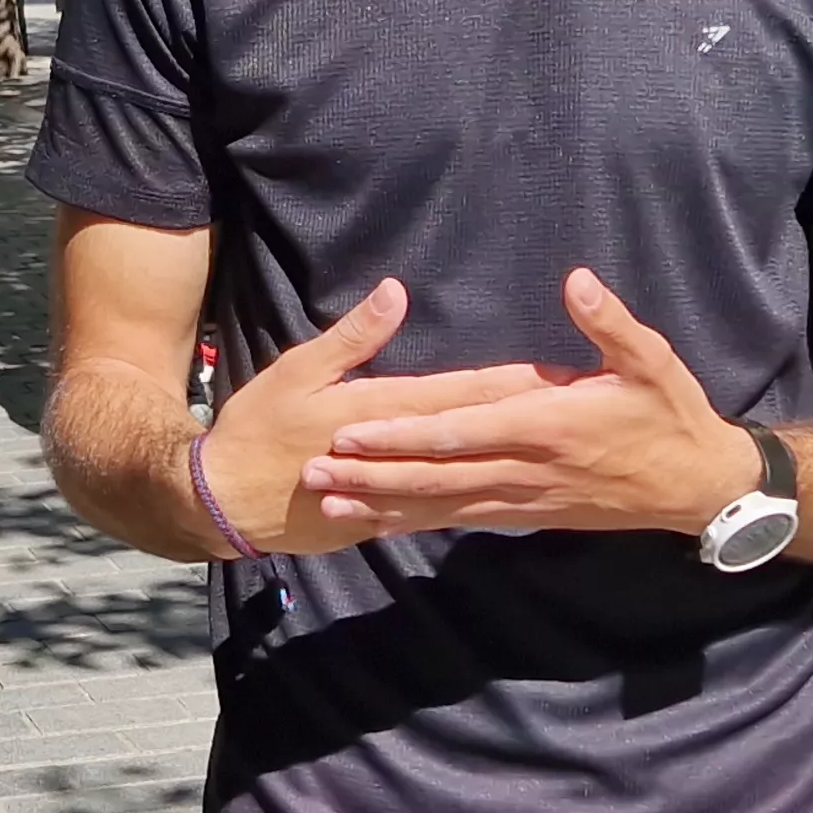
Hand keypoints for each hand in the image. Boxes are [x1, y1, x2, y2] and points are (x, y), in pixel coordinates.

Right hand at [197, 281, 542, 557]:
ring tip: (566, 455)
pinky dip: (480, 501)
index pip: (467, 394)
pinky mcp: (386, 519)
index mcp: (384, 412)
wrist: (225, 504)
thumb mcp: (296, 371)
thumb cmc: (257, 428)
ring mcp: (396, 494)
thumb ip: (352, 336)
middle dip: (533, 421)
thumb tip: (396, 293)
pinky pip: (444, 510)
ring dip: (518, 462)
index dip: (518, 382)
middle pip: (482, 436)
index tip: (566, 371)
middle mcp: (402, 457)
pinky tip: (511, 503)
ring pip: (473, 476)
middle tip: (587, 409)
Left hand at [305, 269, 757, 538]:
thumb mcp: (652, 360)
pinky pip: (465, 519)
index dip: (406, 435)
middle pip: (437, 476)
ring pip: (444, 505)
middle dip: (373, 475)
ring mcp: (527, 498)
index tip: (354, 431)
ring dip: (385, 504)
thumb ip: (610, 322)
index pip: (463, 431)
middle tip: (313, 472)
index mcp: (549, 425)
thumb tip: (576, 280)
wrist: (697, 487)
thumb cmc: (672, 416)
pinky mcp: (530, 514)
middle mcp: (529, 468)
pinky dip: (420, 521)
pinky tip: (384, 521)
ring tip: (328, 503)